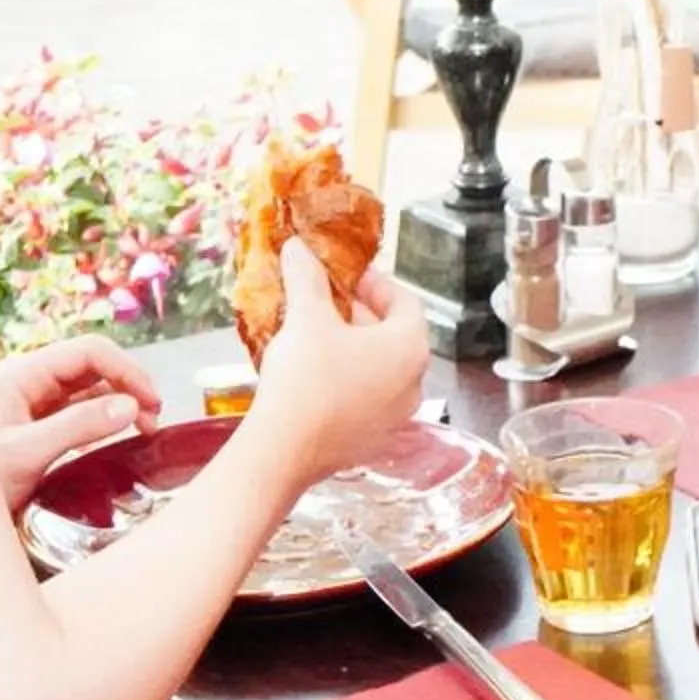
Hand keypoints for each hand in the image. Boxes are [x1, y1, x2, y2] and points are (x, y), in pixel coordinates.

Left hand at [0, 336, 163, 513]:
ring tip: (144, 430)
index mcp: (22, 376)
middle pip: (93, 368)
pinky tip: (118, 442)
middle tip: (153, 419)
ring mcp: (33, 406)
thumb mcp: (26, 454)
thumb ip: (78, 427)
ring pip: (90, 391)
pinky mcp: (37, 430)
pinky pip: (81, 415)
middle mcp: (29, 384)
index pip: (88, 352)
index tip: (152, 400)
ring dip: (121, 404)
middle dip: (128, 386)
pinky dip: (105, 423)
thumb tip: (131, 406)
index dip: (126, 370)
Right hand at [246, 238, 431, 487]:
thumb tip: (298, 248)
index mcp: (411, 347)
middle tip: (324, 302)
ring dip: (351, 348)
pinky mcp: (371, 440)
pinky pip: (365, 399)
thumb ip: (307, 278)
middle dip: (358, 314)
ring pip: (379, 369)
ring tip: (314, 336)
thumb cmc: (306, 378)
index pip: (405, 301)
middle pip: (393, 335)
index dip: (375, 283)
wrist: (284, 451)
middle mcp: (414, 382)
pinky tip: (312, 375)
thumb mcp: (306, 318)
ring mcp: (396, 416)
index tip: (345, 276)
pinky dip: (346, 381)